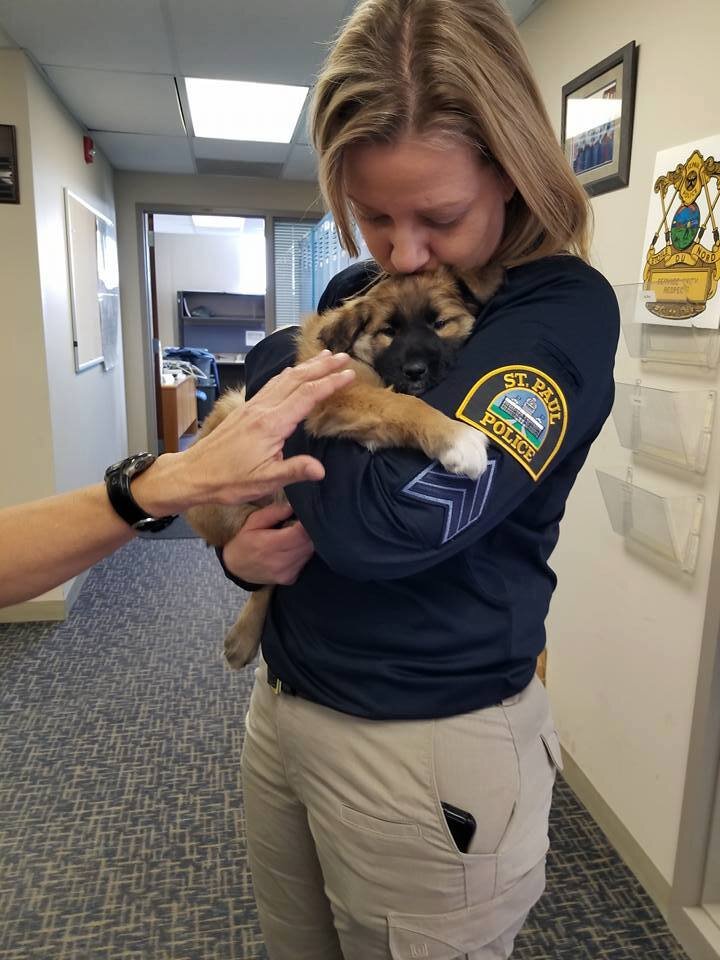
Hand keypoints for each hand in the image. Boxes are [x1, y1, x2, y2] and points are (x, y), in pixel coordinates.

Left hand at [134, 351, 353, 514]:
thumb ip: (294, 471)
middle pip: (297, 379)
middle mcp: (262, 408)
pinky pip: (272, 384)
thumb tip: (321, 470)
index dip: (330, 383)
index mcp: (271, 423)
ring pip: (284, 378)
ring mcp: (253, 406)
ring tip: (324, 356)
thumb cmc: (228, 480)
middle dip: (322, 366)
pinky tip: (294, 373)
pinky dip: (289, 374)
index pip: (307, 395)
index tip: (350, 374)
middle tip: (344, 356)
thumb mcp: (264, 481)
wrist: (194, 474)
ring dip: (306, 366)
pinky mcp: (246, 409)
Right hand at [222, 501, 313, 584]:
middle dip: (308, 531)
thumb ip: (273, 512)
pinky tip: (293, 549)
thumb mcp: (253, 521)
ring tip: (296, 536)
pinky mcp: (290, 579)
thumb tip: (292, 506)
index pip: (300, 533)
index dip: (305, 522)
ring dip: (306, 542)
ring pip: (309, 552)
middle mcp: (279, 561)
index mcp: (269, 545)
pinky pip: (305, 562)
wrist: (236, 568)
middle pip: (308, 543)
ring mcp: (286, 572)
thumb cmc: (244, 542)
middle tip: (300, 524)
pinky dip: (303, 553)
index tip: (304, 515)